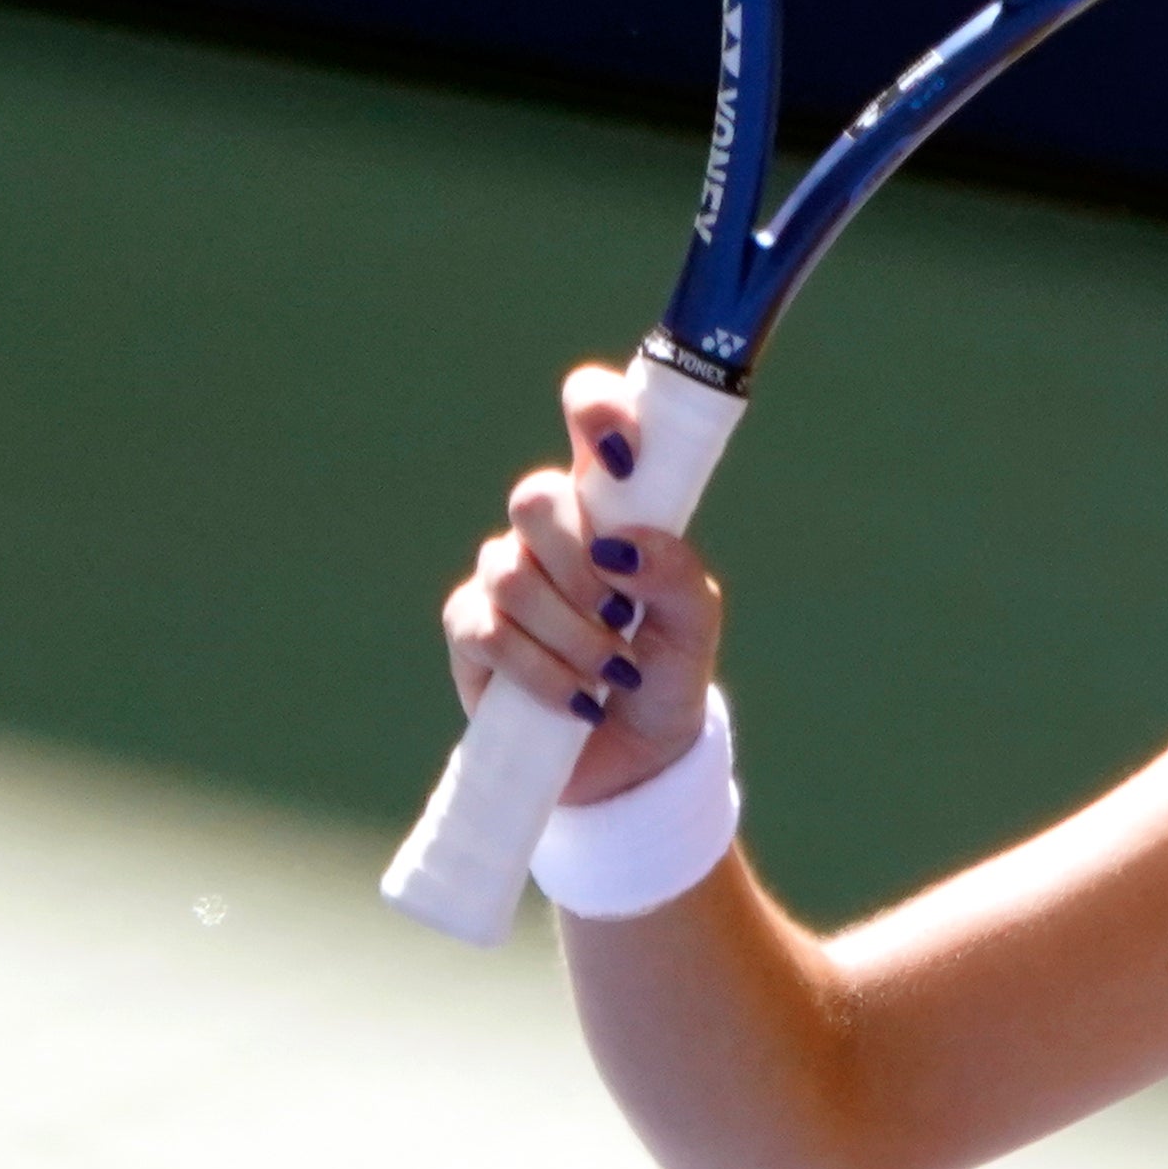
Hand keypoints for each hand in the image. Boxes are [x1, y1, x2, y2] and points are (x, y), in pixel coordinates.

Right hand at [440, 365, 726, 804]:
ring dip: (572, 631)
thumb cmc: (667, 674)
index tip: (623, 449)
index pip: (590, 418)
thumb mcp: (695, 626)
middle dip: (581, 562)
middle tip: (620, 613)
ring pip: (512, 572)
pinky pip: (488, 632)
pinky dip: (542, 671)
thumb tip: (622, 547)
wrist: (634, 760)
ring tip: (612, 670)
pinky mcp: (471, 632)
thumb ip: (676, 575)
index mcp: (613, 506)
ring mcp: (505, 578)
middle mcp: (552, 532)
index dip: (596, 408)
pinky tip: (580, 701)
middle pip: (535, 497)